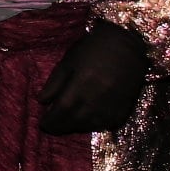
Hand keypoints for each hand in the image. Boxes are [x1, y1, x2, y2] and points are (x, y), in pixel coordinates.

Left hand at [37, 19, 150, 135]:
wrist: (127, 42)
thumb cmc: (93, 48)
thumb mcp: (68, 61)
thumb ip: (55, 82)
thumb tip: (41, 101)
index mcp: (82, 83)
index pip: (62, 110)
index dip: (51, 120)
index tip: (43, 123)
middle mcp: (98, 97)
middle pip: (76, 121)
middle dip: (61, 127)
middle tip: (52, 126)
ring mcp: (113, 104)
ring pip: (91, 125)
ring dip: (77, 127)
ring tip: (67, 123)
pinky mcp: (126, 107)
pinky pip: (108, 124)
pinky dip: (95, 126)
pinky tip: (87, 121)